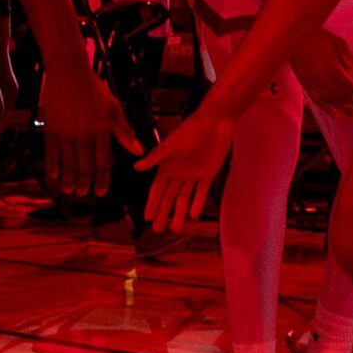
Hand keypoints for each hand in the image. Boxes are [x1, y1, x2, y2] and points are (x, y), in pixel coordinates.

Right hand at [39, 61, 138, 198]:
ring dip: (68, 179)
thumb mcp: (114, 108)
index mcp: (102, 131)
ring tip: (69, 190)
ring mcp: (65, 133)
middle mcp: (83, 135)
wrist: (69, 73)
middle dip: (84, 183)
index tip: (100, 192)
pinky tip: (53, 176)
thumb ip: (124, 132)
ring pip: (67, 163)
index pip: (103, 162)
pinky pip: (50, 153)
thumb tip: (138, 151)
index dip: (102, 179)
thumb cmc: (94, 90)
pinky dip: (52, 166)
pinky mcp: (51, 129)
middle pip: (84, 166)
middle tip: (83, 193)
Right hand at [136, 106, 236, 228]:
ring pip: (184, 197)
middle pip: (169, 197)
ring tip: (176, 228)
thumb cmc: (192, 129)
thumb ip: (156, 157)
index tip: (145, 218)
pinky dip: (198, 202)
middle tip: (157, 230)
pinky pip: (201, 191)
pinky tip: (193, 215)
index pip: (157, 190)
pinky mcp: (208, 172)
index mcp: (167, 165)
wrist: (215, 121)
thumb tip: (136, 167)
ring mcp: (193, 173)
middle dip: (162, 213)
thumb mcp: (172, 144)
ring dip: (180, 212)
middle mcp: (178, 171)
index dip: (152, 204)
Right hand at [292, 29, 352, 119]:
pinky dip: (326, 109)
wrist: (294, 36)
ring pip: (330, 100)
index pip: (349, 87)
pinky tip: (335, 116)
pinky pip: (316, 100)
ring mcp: (311, 82)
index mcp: (331, 66)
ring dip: (344, 110)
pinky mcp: (304, 84)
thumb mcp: (339, 42)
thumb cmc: (320, 37)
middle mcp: (321, 77)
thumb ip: (352, 60)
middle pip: (341, 96)